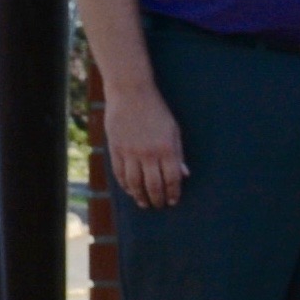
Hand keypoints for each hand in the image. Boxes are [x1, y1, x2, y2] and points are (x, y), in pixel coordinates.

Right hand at [105, 81, 188, 208]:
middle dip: (157, 199)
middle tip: (159, 206)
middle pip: (153, 185)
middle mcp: (148, 154)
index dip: (173, 193)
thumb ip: (178, 154)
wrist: (131, 94)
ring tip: (144, 203)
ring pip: (134, 183)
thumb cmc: (157, 111)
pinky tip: (130, 190)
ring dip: (140, 196)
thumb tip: (184, 175)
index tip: (173, 201)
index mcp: (167, 149)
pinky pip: (120, 173)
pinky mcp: (115, 149)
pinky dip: (125, 185)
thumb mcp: (174, 131)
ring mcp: (130, 152)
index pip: (172, 179)